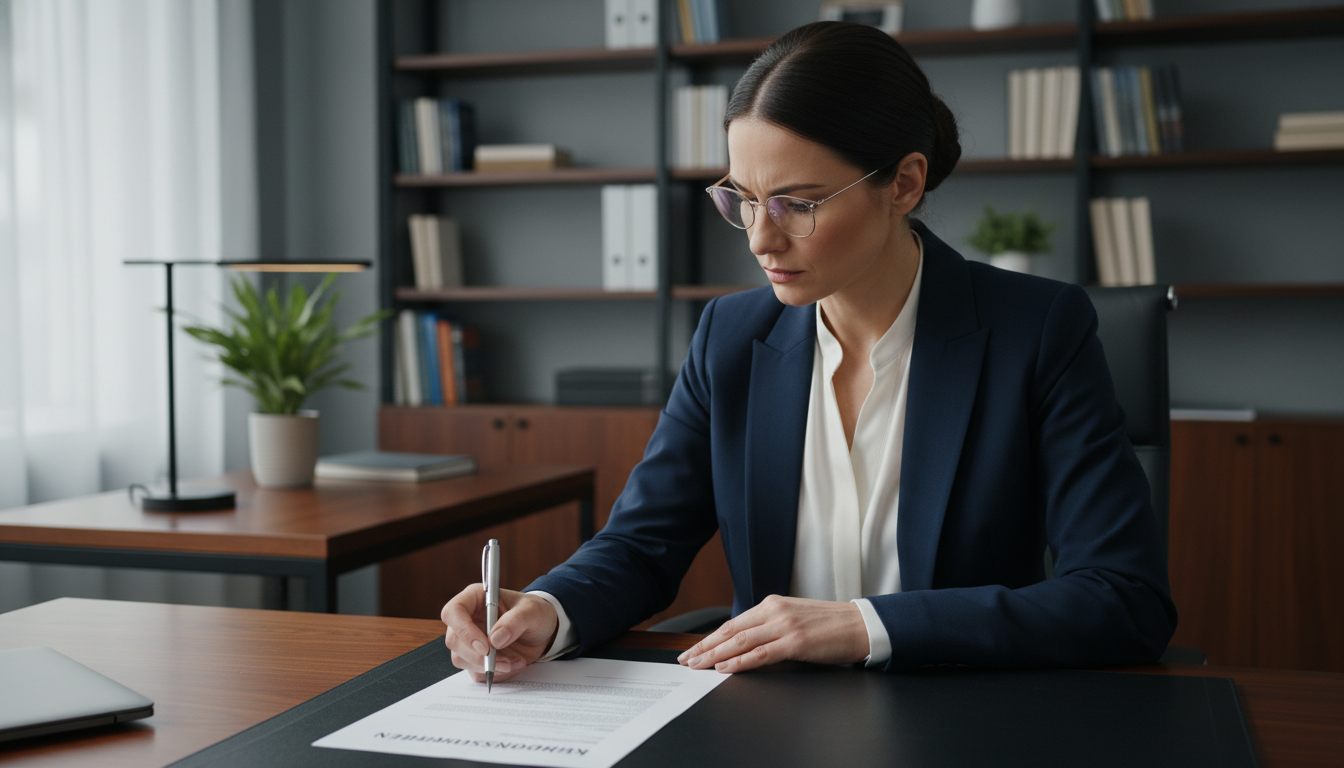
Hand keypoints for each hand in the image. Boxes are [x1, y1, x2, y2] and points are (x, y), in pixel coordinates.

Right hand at [441, 585, 558, 683]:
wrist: (543, 631)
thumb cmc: (535, 613)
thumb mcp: (533, 611)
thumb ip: (515, 621)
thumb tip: (495, 639)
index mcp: (475, 598)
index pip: (453, 612)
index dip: (464, 630)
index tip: (485, 647)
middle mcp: (467, 619)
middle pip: (454, 640)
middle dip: (477, 656)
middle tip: (504, 662)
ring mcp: (469, 641)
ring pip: (461, 659)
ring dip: (488, 667)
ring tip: (515, 661)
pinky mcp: (476, 659)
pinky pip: (476, 672)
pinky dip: (496, 674)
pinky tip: (514, 664)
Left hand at [676, 595, 868, 672]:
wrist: (860, 625)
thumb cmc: (830, 625)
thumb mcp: (794, 617)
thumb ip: (770, 625)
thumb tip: (745, 642)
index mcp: (772, 604)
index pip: (733, 623)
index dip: (710, 637)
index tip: (694, 648)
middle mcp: (775, 611)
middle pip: (731, 631)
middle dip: (705, 646)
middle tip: (687, 659)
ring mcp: (784, 626)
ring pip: (741, 642)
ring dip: (715, 655)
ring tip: (698, 665)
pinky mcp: (795, 643)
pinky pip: (761, 654)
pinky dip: (740, 661)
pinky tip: (725, 668)